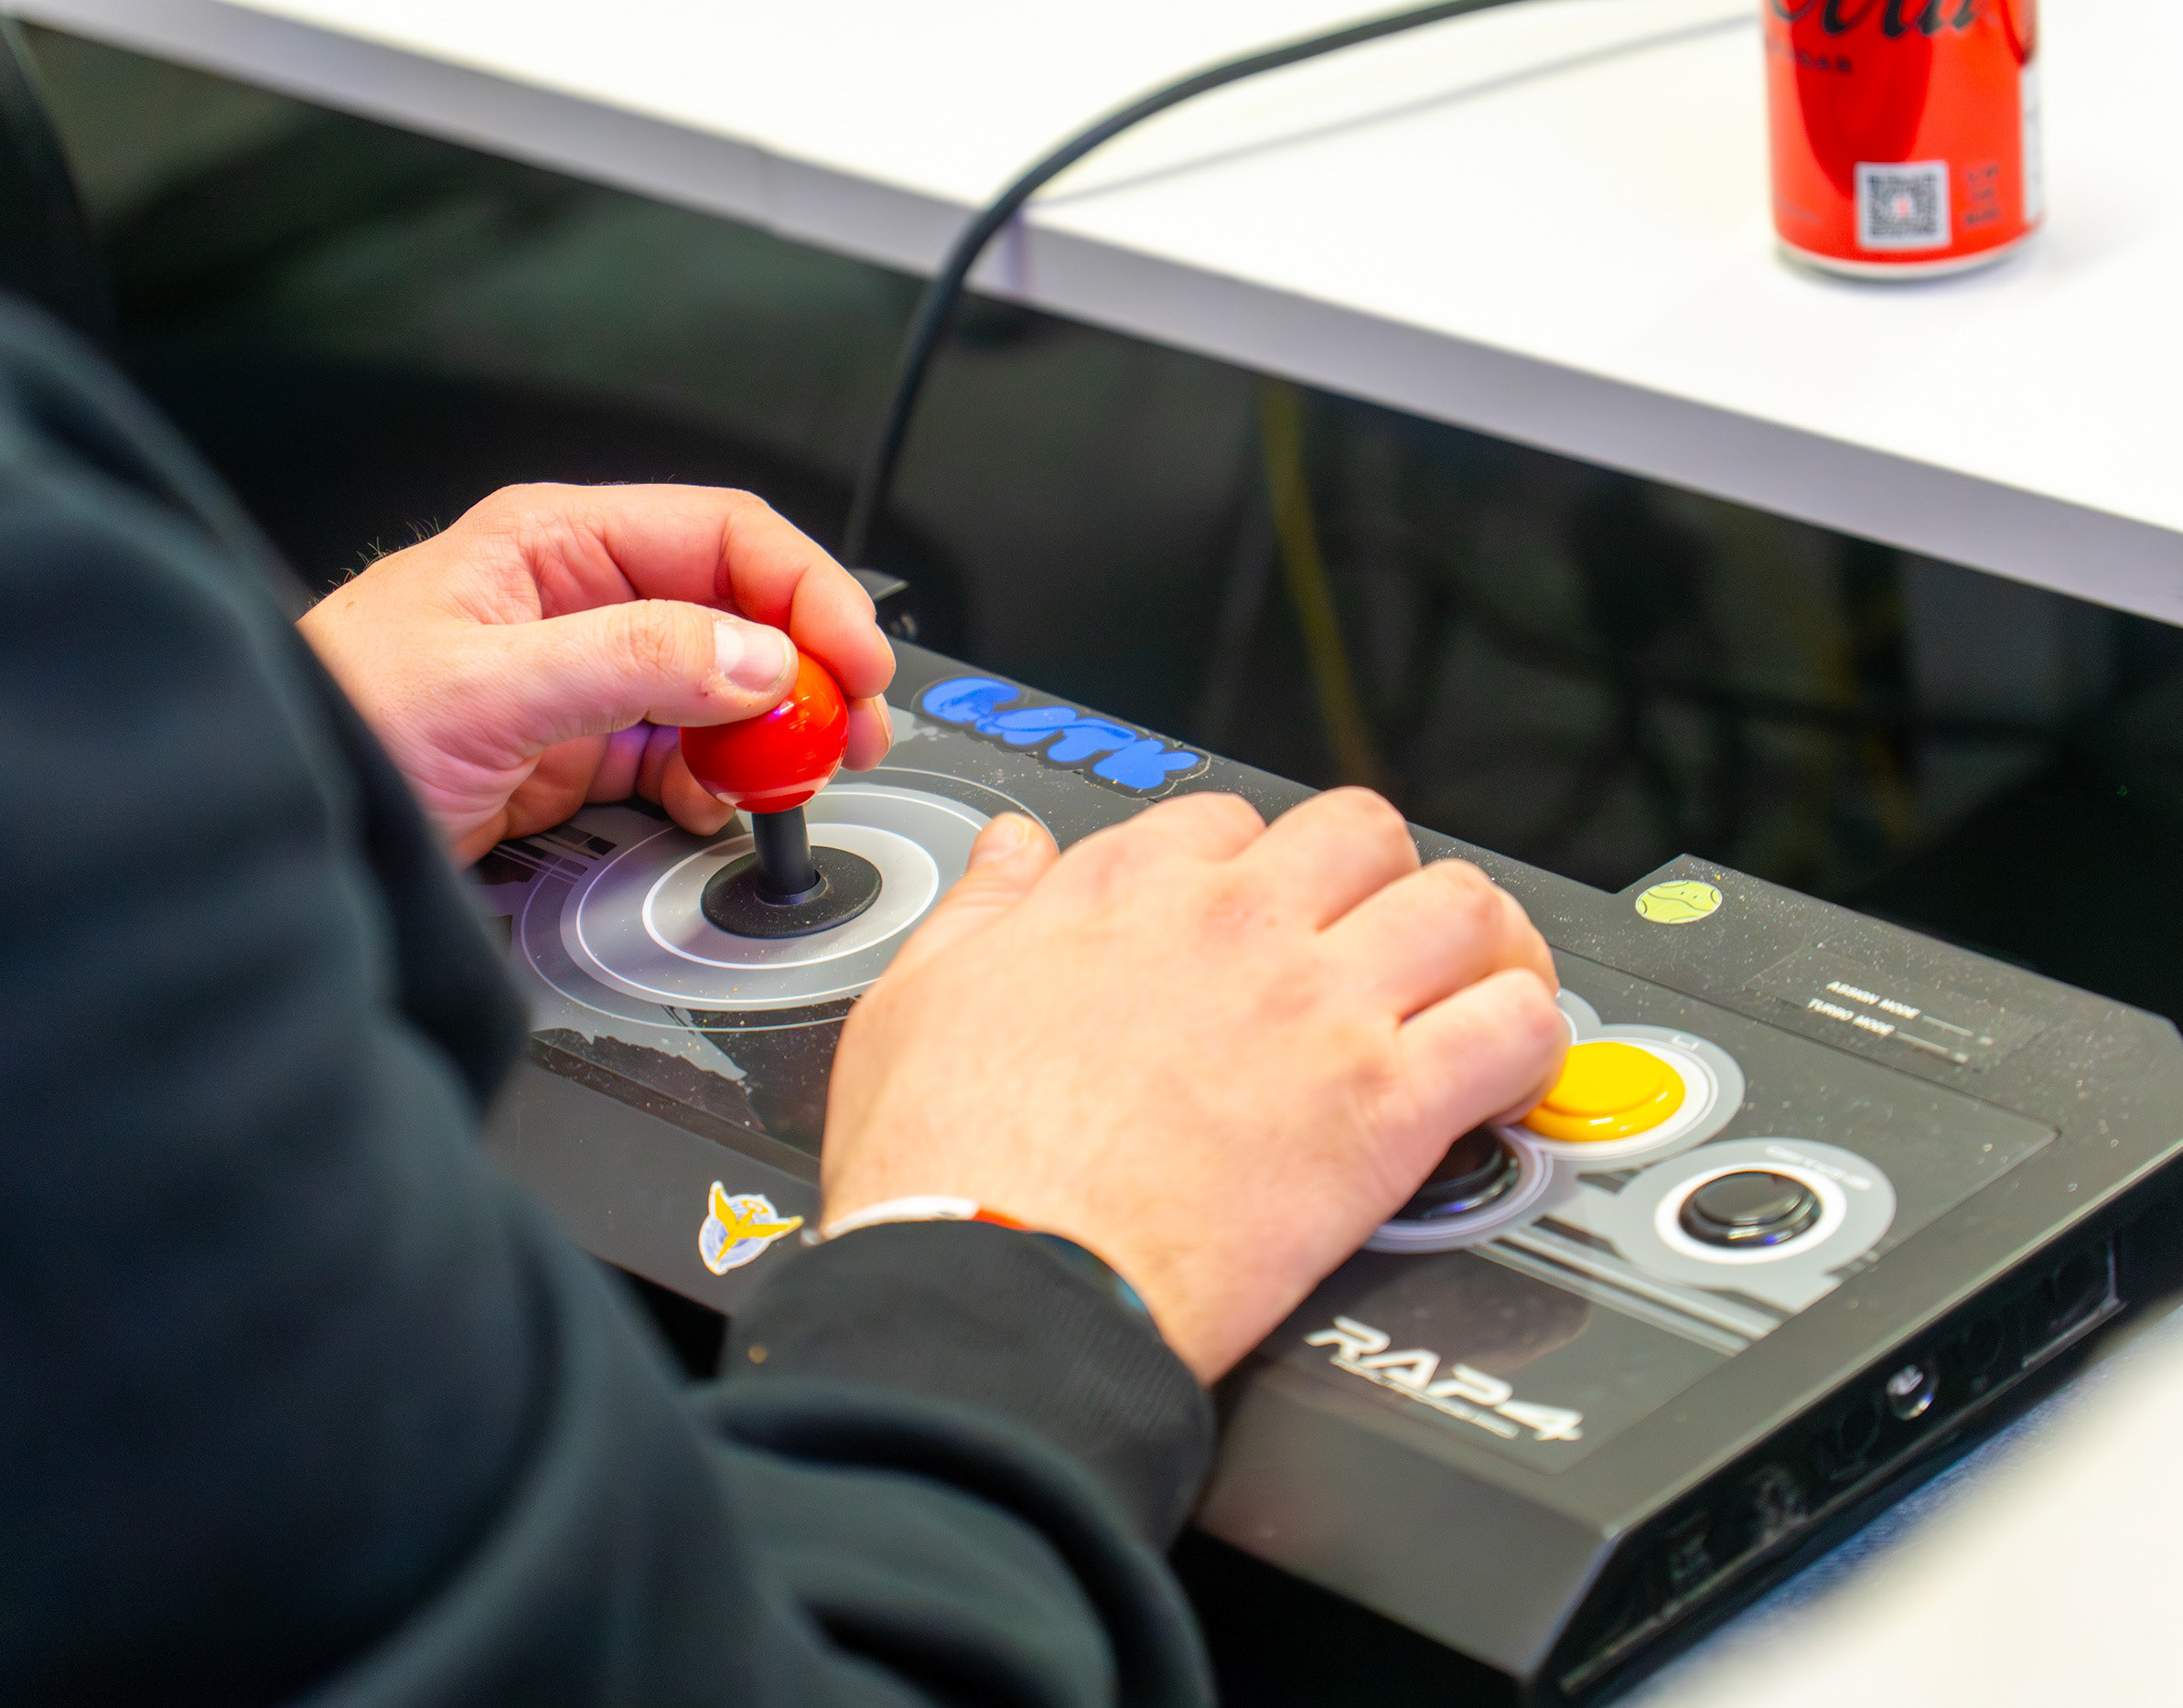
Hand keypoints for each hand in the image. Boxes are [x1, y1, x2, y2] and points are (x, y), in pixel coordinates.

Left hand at [297, 484, 895, 864]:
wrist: (271, 816)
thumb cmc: (334, 717)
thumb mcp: (488, 684)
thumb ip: (631, 660)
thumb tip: (759, 658)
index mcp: (559, 541)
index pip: (726, 536)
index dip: (808, 591)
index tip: (854, 662)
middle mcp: (585, 598)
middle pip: (742, 613)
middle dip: (809, 670)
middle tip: (851, 733)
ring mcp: (589, 676)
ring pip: (726, 690)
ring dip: (772, 736)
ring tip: (794, 780)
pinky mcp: (582, 748)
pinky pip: (685, 756)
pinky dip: (719, 785)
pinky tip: (719, 808)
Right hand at [821, 788, 1566, 1382]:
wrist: (999, 1282)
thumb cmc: (950, 1167)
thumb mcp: (918, 998)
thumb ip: (982, 907)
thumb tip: (1011, 850)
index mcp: (1125, 894)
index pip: (1227, 819)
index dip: (1256, 865)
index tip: (1266, 914)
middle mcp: (1235, 927)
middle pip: (1365, 832)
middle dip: (1384, 875)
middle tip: (1387, 937)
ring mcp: (1319, 1008)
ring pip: (1464, 905)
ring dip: (1484, 940)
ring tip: (1481, 985)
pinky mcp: (1383, 1107)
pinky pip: (1511, 1028)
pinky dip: (1530, 1041)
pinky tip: (1505, 1076)